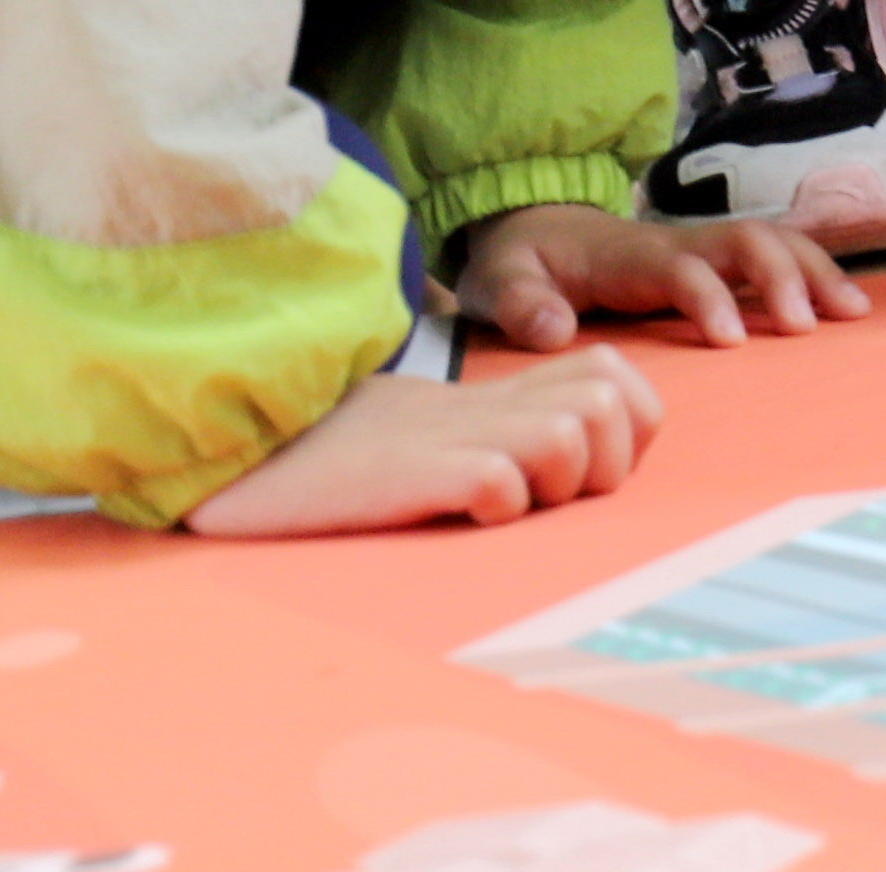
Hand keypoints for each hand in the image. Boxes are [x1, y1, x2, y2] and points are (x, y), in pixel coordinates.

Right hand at [182, 351, 661, 537]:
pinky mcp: (418, 471)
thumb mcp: (442, 429)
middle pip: (609, 400)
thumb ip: (506, 427)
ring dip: (557, 482)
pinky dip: (498, 504)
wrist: (259, 447)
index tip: (586, 465)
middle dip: (605, 460)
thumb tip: (578, 461)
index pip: (612, 374)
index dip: (626, 421)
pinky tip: (463, 510)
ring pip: (573, 434)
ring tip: (506, 501)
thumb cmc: (353, 454)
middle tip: (551, 495)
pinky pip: (500, 482)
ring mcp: (455, 434)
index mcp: (500, 394)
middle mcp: (489, 406)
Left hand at [453, 201, 868, 352]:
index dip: (710, 298)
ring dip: (814, 272)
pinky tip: (843, 306)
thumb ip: (521, 303)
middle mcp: (676, 243)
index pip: (684, 268)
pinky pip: (773, 256)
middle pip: (748, 241)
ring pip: (771, 243)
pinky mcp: (711, 261)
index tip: (730, 341)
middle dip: (785, 276)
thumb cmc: (518, 261)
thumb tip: (554, 330)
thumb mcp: (498, 281)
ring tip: (852, 313)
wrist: (530, 224)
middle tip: (809, 327)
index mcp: (632, 255)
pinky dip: (813, 274)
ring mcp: (698, 248)